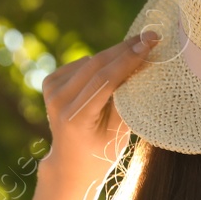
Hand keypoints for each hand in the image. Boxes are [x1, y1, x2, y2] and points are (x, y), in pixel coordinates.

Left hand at [38, 30, 157, 180]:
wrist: (70, 163)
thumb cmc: (101, 151)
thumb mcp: (119, 133)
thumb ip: (126, 100)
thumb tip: (141, 66)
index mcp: (75, 118)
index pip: (105, 80)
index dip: (128, 59)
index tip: (150, 42)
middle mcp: (58, 102)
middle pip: (96, 65)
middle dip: (125, 49)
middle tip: (150, 37)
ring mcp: (51, 90)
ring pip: (90, 61)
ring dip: (115, 55)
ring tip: (137, 53)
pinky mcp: (50, 82)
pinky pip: (82, 64)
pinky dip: (99, 65)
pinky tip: (109, 74)